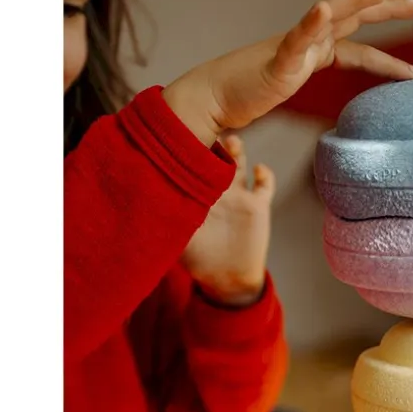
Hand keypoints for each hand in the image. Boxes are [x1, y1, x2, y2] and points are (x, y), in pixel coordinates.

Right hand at [164, 0, 412, 143]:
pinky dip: (312, 21)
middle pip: (352, 18)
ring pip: (329, 16)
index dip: (386, 53)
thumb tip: (318, 118)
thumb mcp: (284, 90)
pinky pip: (296, 37)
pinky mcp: (275, 60)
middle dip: (387, 8)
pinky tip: (325, 7)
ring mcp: (291, 48)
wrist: (209, 100)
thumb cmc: (241, 98)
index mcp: (311, 53)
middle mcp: (306, 43)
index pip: (357, 46)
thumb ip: (300, 85)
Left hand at [182, 135, 274, 306]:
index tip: (182, 137)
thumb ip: (168, 224)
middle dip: (211, 142)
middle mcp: (216, 190)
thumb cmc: (199, 261)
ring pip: (239, 162)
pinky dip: (265, 174)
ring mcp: (238, 195)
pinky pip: (265, 184)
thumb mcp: (178, 242)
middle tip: (207, 133)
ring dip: (237, 150)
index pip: (191, 164)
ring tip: (234, 143)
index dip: (188, 149)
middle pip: (214, 155)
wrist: (228, 278)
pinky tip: (260, 170)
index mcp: (196, 194)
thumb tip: (147, 207)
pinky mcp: (257, 205)